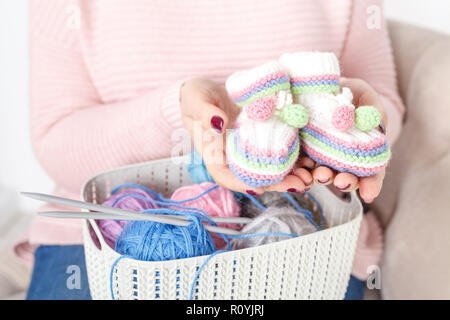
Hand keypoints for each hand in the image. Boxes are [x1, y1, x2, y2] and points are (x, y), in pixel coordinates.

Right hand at [180, 78, 312, 194]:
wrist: (209, 88)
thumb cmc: (197, 97)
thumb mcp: (196, 100)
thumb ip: (205, 113)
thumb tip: (218, 123)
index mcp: (214, 155)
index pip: (227, 176)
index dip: (244, 184)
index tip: (261, 188)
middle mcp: (234, 158)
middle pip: (255, 178)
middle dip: (278, 184)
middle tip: (300, 184)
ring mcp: (250, 150)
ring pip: (270, 169)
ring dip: (291, 175)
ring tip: (310, 175)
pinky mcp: (263, 139)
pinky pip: (279, 152)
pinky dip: (295, 158)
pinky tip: (310, 159)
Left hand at [298, 77, 386, 202]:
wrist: (320, 88)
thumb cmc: (350, 94)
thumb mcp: (366, 96)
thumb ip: (374, 110)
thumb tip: (377, 121)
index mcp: (365, 150)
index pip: (372, 171)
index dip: (372, 183)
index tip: (369, 194)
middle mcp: (343, 159)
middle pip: (347, 177)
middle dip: (346, 182)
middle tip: (341, 182)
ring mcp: (322, 157)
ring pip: (324, 173)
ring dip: (323, 177)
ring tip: (320, 175)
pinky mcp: (303, 151)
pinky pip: (302, 163)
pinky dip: (302, 167)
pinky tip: (302, 167)